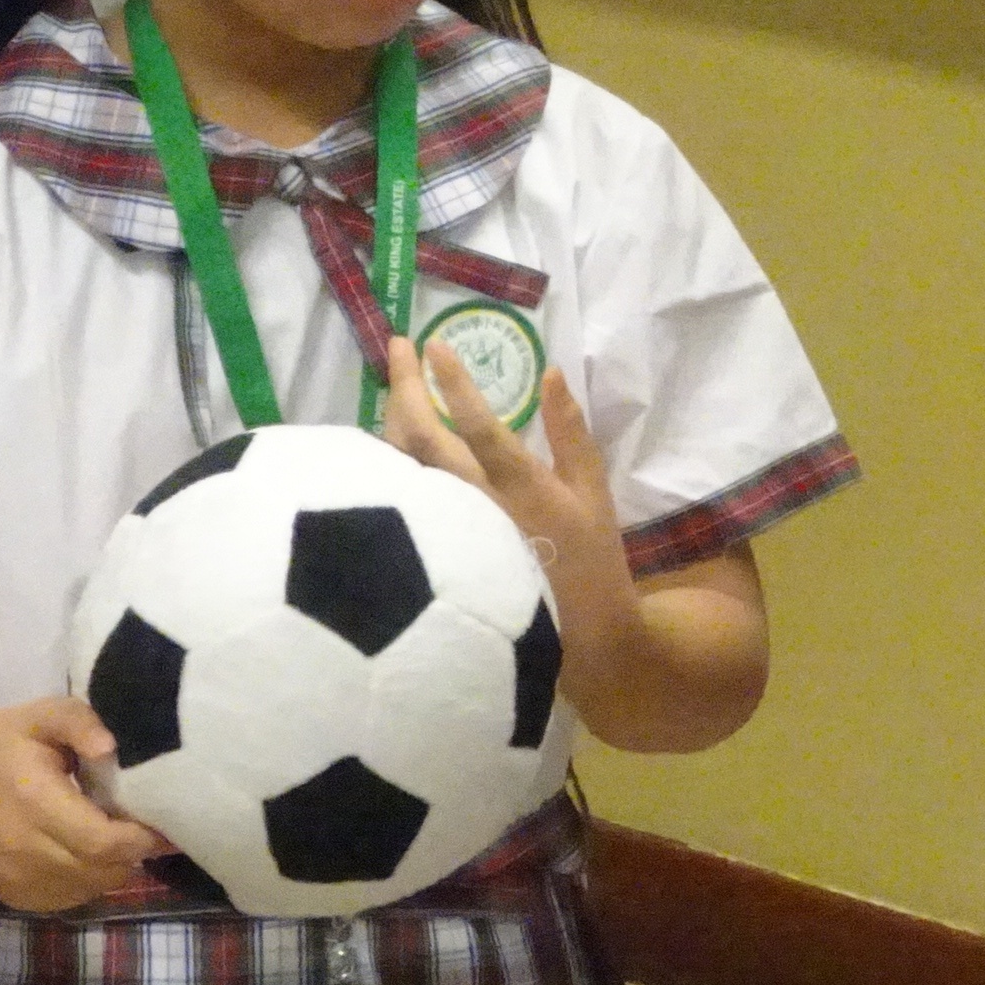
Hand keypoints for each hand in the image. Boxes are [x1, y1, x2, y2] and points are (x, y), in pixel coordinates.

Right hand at [0, 698, 168, 912]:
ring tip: (113, 834)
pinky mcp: (13, 896)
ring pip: (91, 888)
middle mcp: (20, 848)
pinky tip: (85, 850)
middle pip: (101, 870)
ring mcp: (13, 878)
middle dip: (134, 853)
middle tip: (146, 827)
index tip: (164, 822)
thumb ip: (80, 722)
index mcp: (32, 801)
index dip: (140, 838)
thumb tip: (110, 748)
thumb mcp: (46, 714)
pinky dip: (90, 879)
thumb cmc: (11, 739)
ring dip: (113, 867)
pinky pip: (72, 898)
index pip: (100, 841)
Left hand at [381, 337, 640, 644]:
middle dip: (406, 386)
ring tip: (396, 382)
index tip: (432, 345)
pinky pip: (399, 495)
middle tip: (398, 346)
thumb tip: (551, 373)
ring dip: (393, 418)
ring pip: (402, 467)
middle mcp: (475, 507)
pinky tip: (391, 438)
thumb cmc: (588, 561)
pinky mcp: (427, 554)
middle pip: (425, 440)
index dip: (452, 383)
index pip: (478, 427)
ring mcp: (446, 532)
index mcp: (521, 490)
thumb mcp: (593, 493)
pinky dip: (391, 457)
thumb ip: (571, 432)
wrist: (576, 639)